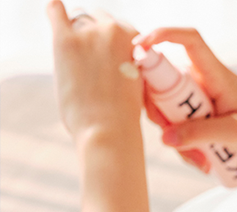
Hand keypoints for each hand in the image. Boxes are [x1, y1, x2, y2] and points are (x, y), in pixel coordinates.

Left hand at [47, 1, 142, 140]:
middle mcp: (112, 30)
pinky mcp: (65, 41)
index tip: (110, 59)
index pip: (120, 27)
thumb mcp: (136, 84)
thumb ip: (127, 63)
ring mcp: (88, 34)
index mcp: (133, 40)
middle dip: (95, 36)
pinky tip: (56, 17)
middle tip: (93, 62)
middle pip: (99, 19)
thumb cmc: (122, 116)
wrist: (109, 130)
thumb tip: (113, 58)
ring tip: (78, 61)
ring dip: (77, 35)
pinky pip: (56, 11)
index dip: (113, 43)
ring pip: (79, 20)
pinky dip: (56, 12)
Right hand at [136, 28, 236, 170]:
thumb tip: (165, 137)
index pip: (190, 41)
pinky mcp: (204, 116)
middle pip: (167, 84)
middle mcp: (206, 82)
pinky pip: (183, 127)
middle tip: (172, 140)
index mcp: (217, 75)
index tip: (139, 47)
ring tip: (200, 161)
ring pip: (172, 111)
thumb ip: (201, 135)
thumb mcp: (235, 134)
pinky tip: (203, 161)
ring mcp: (203, 100)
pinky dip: (187, 145)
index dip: (163, 36)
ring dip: (177, 138)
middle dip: (162, 114)